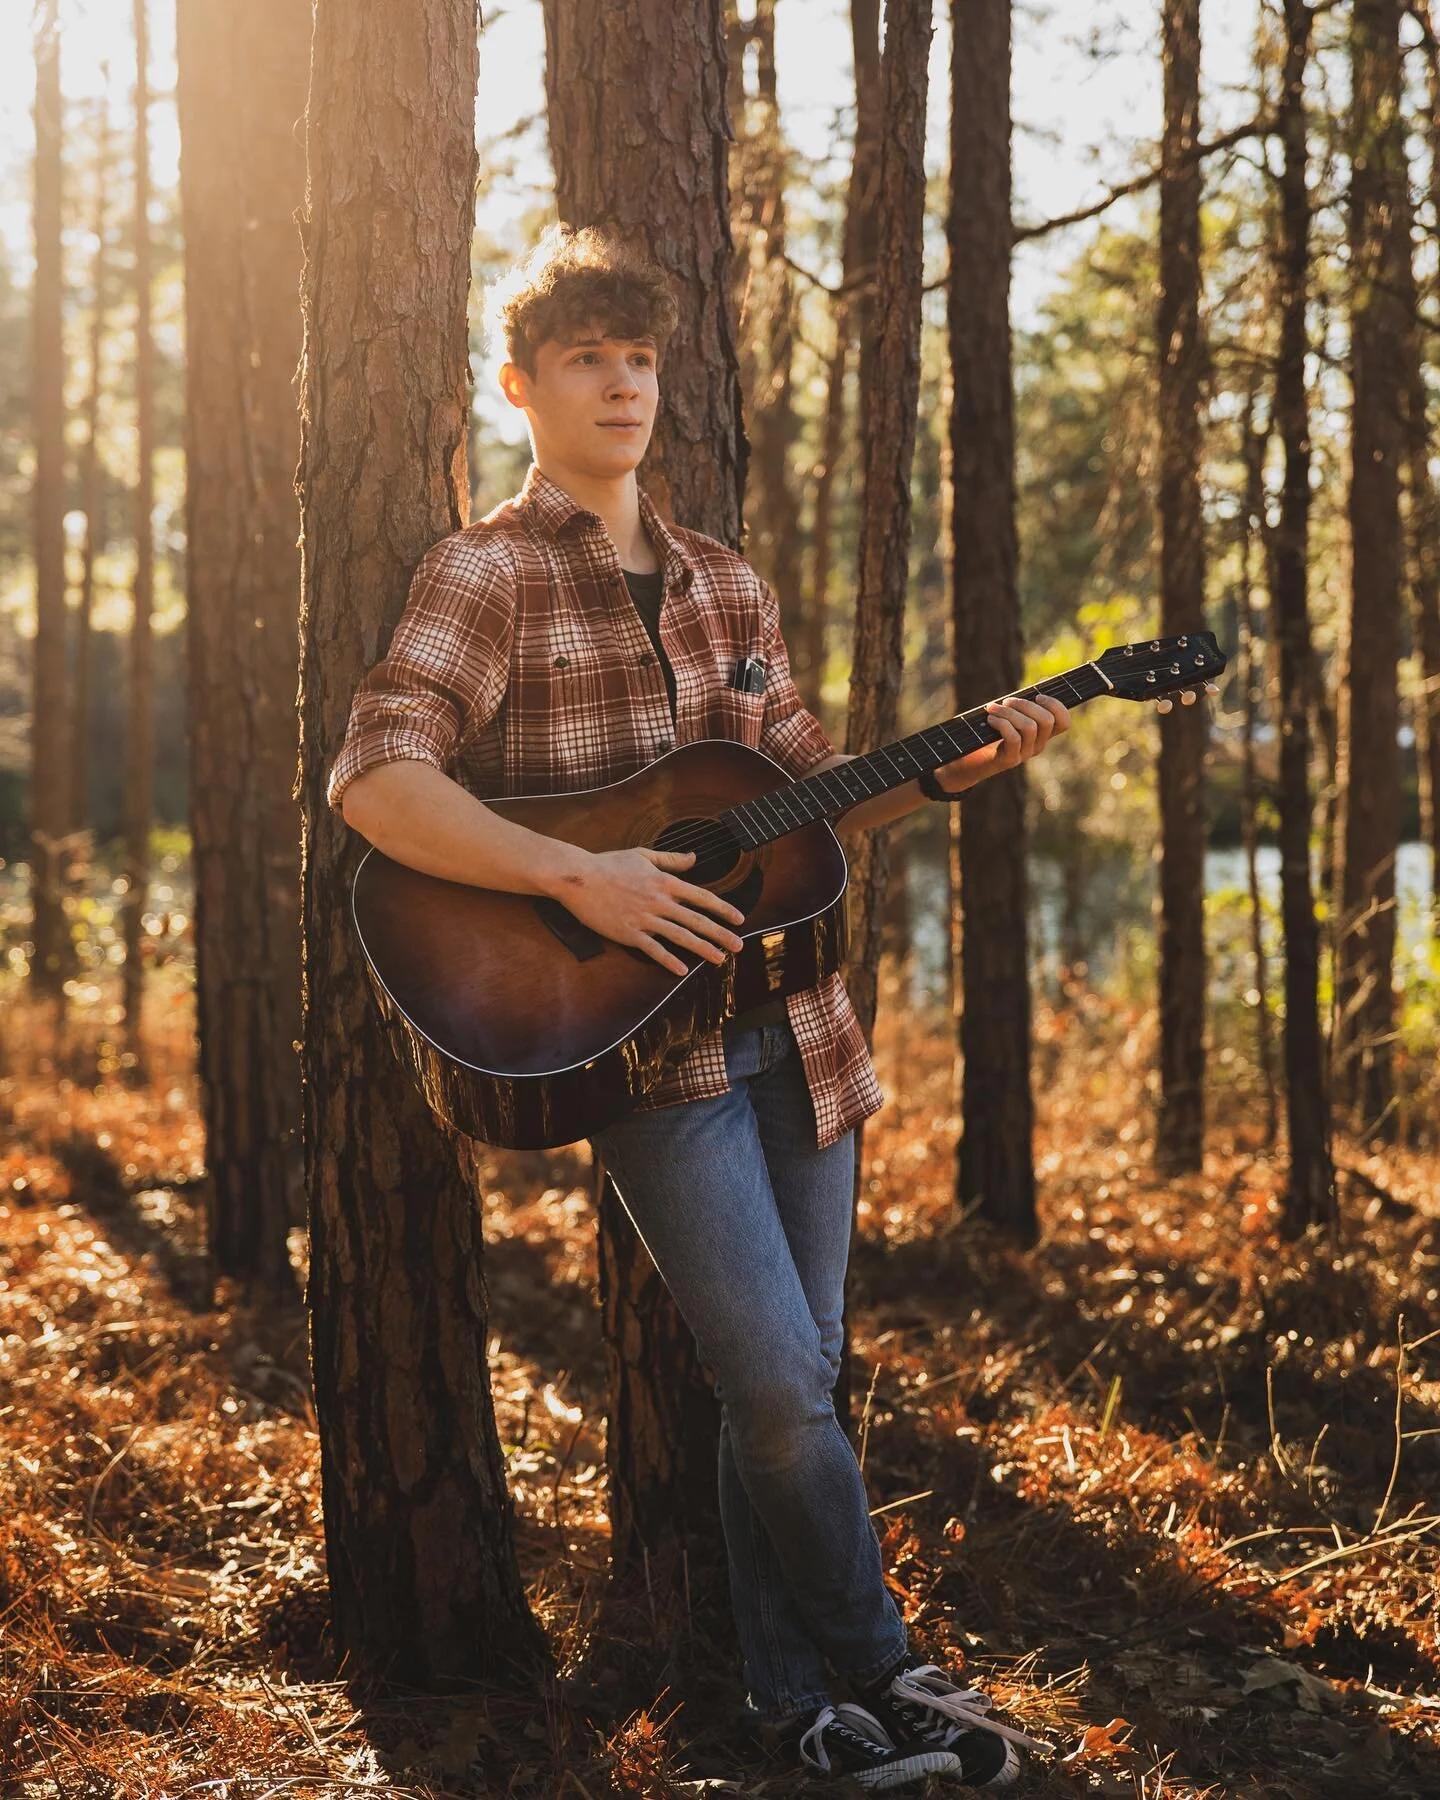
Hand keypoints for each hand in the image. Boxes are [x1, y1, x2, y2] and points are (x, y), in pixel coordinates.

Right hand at [556, 846, 745, 976]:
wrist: (579, 877)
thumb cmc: (609, 864)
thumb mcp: (643, 855)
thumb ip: (671, 859)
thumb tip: (694, 858)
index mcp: (665, 881)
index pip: (702, 897)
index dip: (723, 909)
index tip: (739, 919)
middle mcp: (660, 901)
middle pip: (697, 920)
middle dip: (721, 934)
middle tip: (739, 946)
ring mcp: (645, 918)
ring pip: (681, 936)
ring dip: (703, 949)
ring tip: (720, 959)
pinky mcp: (629, 933)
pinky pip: (654, 950)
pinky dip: (669, 961)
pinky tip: (682, 971)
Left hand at [932, 693, 1069, 795]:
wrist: (966, 761)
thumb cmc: (987, 732)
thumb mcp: (1008, 715)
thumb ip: (1024, 703)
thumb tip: (1042, 683)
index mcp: (1041, 735)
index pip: (1064, 722)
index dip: (1056, 705)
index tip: (1037, 695)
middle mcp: (1037, 746)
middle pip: (1047, 720)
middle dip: (1026, 704)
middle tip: (1007, 701)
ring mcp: (1024, 755)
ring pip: (1029, 727)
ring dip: (1009, 712)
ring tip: (992, 708)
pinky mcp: (1009, 760)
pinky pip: (1013, 738)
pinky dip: (1001, 723)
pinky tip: (990, 719)